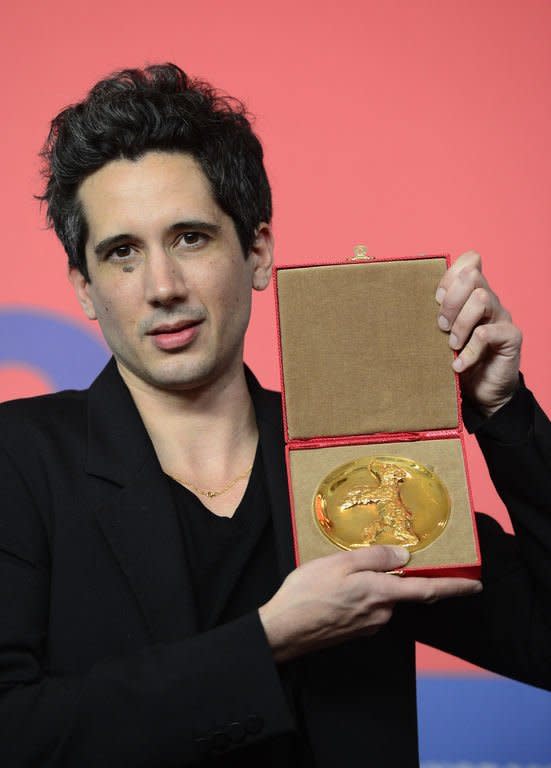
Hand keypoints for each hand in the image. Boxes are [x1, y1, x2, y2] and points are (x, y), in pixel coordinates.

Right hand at [258, 546, 481, 662]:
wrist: (283, 630)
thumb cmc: (308, 593)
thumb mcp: (340, 563)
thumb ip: (376, 558)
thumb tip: (404, 557)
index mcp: (381, 594)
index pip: (428, 591)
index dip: (454, 588)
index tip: (475, 585)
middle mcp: (381, 614)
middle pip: (400, 591)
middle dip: (393, 576)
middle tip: (370, 560)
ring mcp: (368, 625)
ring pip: (382, 598)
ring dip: (372, 585)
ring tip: (340, 573)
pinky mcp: (356, 631)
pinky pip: (368, 607)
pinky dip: (361, 595)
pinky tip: (337, 589)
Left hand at [436, 250, 521, 415]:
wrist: (481, 390)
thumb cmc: (456, 357)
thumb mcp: (441, 334)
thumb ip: (433, 315)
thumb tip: (402, 301)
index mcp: (472, 294)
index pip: (469, 262)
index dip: (449, 277)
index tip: (435, 301)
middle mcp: (489, 300)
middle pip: (472, 276)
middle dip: (450, 301)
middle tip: (440, 326)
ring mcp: (502, 317)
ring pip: (481, 298)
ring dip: (460, 323)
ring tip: (451, 345)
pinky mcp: (511, 337)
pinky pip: (487, 333)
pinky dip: (469, 351)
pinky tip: (459, 365)